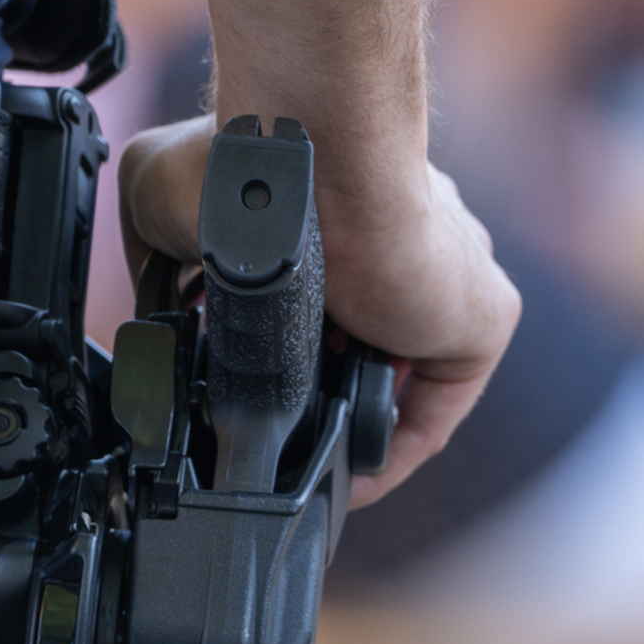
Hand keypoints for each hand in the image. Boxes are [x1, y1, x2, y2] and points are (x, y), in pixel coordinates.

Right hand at [118, 116, 519, 504]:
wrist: (308, 162)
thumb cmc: (236, 164)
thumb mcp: (161, 200)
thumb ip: (163, 258)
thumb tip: (161, 308)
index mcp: (346, 214)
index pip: (332, 299)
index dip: (291, 352)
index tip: (248, 391)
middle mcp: (407, 245)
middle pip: (370, 343)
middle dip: (322, 392)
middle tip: (273, 433)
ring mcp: (450, 280)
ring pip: (403, 377)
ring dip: (351, 424)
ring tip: (303, 464)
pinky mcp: (482, 317)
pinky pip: (440, 407)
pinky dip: (392, 452)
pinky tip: (344, 481)